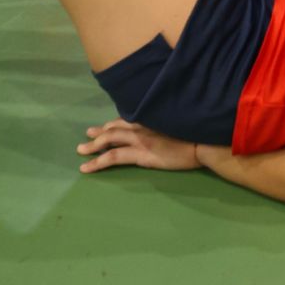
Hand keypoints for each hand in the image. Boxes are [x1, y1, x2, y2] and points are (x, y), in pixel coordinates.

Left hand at [77, 119, 202, 172]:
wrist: (204, 142)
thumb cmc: (198, 132)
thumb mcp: (180, 121)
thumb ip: (166, 121)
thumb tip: (161, 126)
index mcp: (151, 116)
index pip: (126, 119)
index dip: (113, 123)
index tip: (104, 126)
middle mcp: (142, 125)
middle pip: (114, 128)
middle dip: (99, 133)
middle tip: (87, 137)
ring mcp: (139, 139)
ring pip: (109, 141)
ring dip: (93, 147)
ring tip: (81, 152)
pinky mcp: (140, 154)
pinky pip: (113, 158)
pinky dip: (98, 162)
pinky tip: (88, 168)